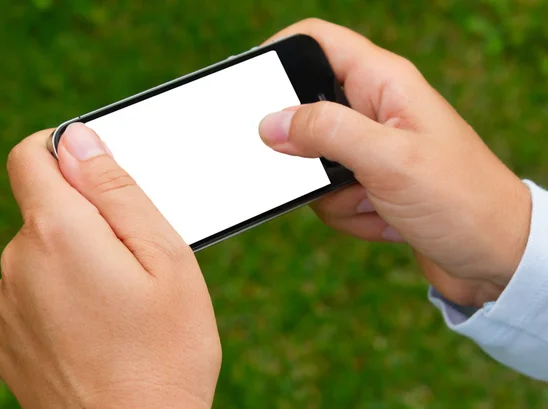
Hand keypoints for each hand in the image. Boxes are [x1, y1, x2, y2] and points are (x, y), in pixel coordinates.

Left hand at [0, 124, 220, 408]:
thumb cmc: (165, 352)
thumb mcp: (164, 257)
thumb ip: (116, 190)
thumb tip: (78, 140)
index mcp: (57, 233)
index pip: (33, 155)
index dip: (66, 149)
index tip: (100, 173)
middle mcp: (16, 265)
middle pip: (47, 208)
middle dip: (90, 219)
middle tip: (137, 264)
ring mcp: (5, 306)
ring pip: (42, 252)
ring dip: (77, 259)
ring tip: (121, 306)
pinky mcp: (6, 338)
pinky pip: (32, 291)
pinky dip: (62, 294)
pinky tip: (98, 330)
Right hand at [259, 19, 531, 306]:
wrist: (493, 257)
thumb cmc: (462, 200)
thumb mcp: (389, 160)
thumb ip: (326, 132)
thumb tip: (270, 123)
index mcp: (383, 83)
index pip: (318, 41)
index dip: (280, 55)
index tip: (250, 89)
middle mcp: (372, 111)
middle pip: (304, 113)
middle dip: (307, 154)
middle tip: (336, 173)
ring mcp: (367, 150)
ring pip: (310, 163)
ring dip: (334, 195)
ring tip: (376, 202)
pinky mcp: (366, 184)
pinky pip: (327, 196)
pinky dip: (349, 214)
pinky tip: (384, 219)